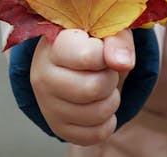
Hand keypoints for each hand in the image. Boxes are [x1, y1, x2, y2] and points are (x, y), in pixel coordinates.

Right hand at [30, 29, 134, 145]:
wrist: (70, 60)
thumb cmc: (91, 42)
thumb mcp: (107, 32)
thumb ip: (117, 42)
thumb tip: (123, 63)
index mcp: (53, 45)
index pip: (88, 56)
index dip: (106, 55)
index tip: (101, 50)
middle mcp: (43, 76)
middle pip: (94, 88)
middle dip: (111, 79)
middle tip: (105, 70)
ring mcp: (47, 104)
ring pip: (98, 113)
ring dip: (112, 100)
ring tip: (102, 85)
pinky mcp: (58, 127)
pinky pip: (96, 134)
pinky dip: (108, 121)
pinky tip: (99, 104)